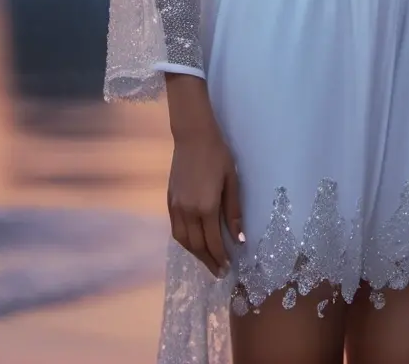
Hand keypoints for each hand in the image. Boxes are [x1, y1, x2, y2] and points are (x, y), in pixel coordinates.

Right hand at [167, 121, 243, 278]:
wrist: (193, 136)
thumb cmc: (218, 155)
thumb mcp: (231, 181)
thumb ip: (234, 211)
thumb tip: (239, 238)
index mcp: (205, 207)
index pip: (213, 242)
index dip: (220, 257)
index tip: (228, 268)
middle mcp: (188, 211)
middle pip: (196, 245)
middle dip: (208, 261)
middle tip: (219, 272)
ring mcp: (176, 206)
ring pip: (183, 240)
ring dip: (195, 254)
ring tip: (207, 260)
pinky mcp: (170, 200)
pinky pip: (175, 229)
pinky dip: (185, 241)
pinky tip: (193, 242)